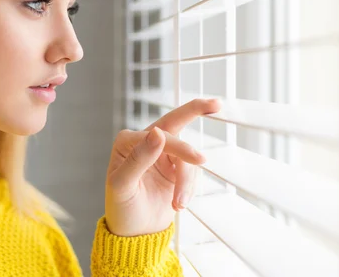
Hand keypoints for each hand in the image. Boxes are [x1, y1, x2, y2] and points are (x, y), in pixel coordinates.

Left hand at [104, 99, 220, 236]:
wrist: (135, 234)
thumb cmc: (121, 208)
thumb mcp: (123, 185)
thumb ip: (138, 158)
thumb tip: (157, 132)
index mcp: (128, 141)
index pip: (159, 135)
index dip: (180, 146)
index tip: (198, 159)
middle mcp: (145, 142)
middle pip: (174, 121)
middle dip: (196, 110)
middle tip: (217, 104)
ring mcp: (163, 154)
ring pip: (187, 158)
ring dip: (187, 182)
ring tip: (179, 204)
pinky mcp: (176, 168)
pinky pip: (192, 171)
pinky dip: (189, 188)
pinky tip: (179, 204)